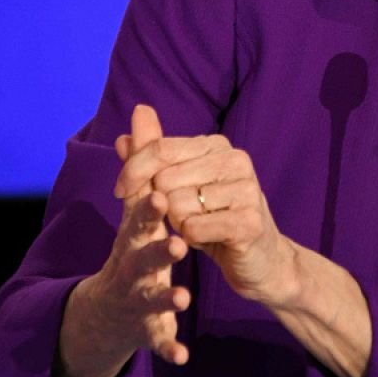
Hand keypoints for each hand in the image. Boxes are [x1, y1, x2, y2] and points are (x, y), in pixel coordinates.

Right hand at [58, 105, 190, 376]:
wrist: (113, 305)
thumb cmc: (135, 245)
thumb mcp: (139, 206)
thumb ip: (143, 162)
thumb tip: (142, 111)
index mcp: (135, 233)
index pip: (141, 215)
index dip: (151, 205)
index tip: (164, 192)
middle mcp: (133, 263)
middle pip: (144, 254)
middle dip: (159, 247)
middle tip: (179, 239)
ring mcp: (139, 295)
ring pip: (152, 294)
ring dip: (167, 292)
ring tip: (186, 293)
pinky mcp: (148, 325)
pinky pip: (158, 335)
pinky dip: (169, 343)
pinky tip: (183, 353)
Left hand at [115, 111, 298, 307]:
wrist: (256, 256)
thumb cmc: (213, 217)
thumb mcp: (180, 183)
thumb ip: (155, 152)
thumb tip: (133, 120)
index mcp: (218, 145)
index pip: (161, 149)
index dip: (133, 171)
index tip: (121, 191)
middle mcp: (236, 160)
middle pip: (165, 180)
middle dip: (163, 204)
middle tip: (186, 213)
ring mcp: (246, 189)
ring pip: (176, 205)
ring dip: (179, 223)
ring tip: (202, 225)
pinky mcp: (249, 221)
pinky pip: (192, 228)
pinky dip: (192, 238)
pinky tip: (210, 239)